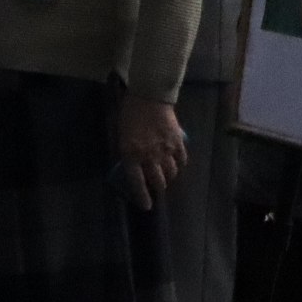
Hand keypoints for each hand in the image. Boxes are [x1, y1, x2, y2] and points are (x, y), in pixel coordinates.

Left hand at [115, 94, 188, 209]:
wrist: (149, 95)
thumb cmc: (129, 113)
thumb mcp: (120, 133)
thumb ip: (126, 151)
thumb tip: (130, 165)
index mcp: (131, 155)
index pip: (137, 183)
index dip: (142, 197)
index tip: (146, 206)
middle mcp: (149, 157)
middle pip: (158, 182)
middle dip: (157, 188)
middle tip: (156, 188)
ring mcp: (166, 151)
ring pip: (171, 174)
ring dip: (168, 177)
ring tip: (165, 175)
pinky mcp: (178, 143)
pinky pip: (182, 161)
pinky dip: (179, 165)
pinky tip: (176, 163)